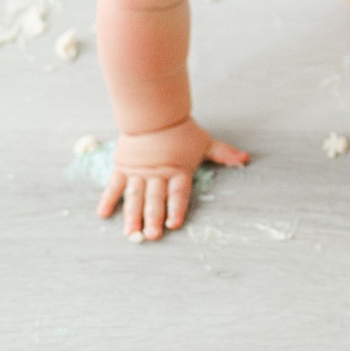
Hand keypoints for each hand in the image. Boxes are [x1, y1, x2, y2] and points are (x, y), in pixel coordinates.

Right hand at [96, 117, 248, 240]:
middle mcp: (157, 174)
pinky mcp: (122, 167)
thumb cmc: (181, 130)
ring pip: (135, 197)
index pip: (178, 193)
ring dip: (132, 216)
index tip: (174, 224)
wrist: (154, 114)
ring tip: (130, 233)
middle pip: (156, 199)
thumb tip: (246, 159)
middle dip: (153, 219)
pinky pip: (114, 186)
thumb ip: (223, 154)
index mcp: (178, 170)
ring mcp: (138, 172)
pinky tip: (103, 215)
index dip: (176, 209)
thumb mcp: (205, 143)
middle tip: (152, 236)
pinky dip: (109, 200)